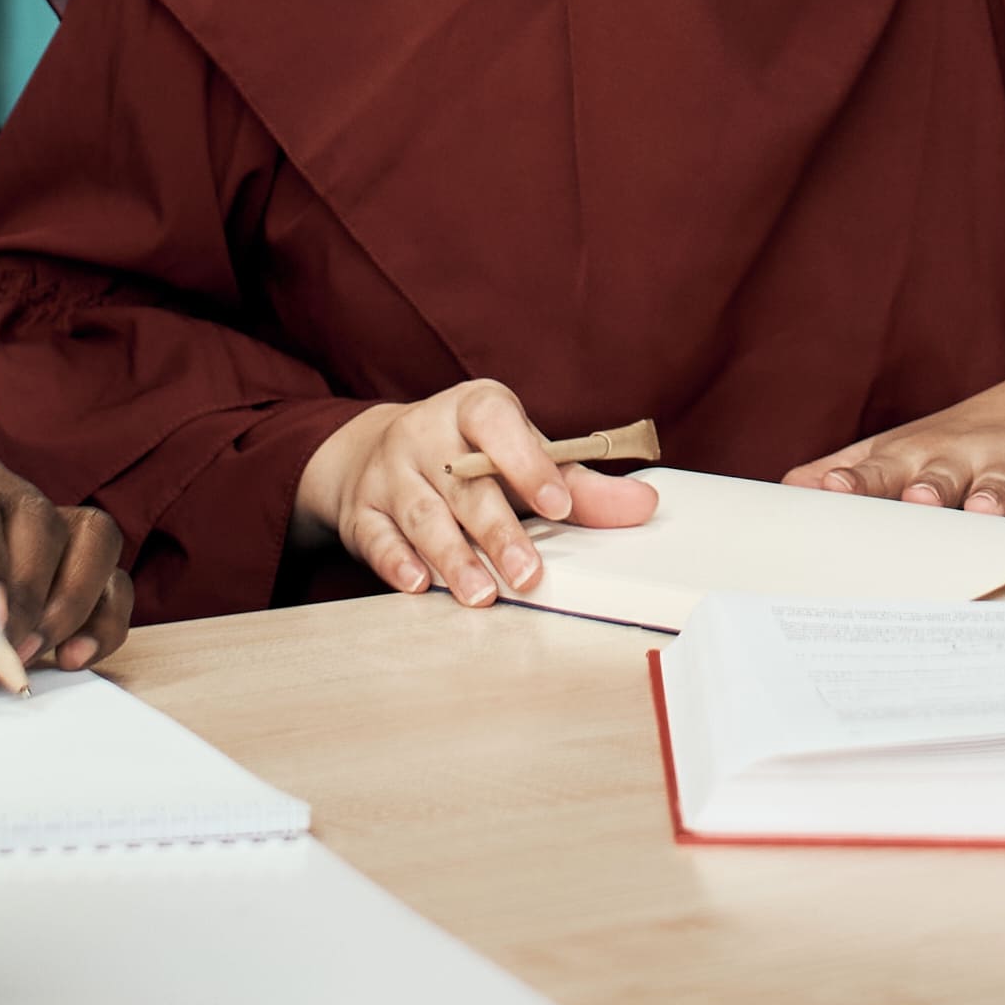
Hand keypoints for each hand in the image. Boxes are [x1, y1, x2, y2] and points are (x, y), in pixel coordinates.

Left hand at [0, 409, 134, 673]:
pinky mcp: (54, 548)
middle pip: (36, 516)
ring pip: (86, 536)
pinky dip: (101, 613)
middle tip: (0, 654)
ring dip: (67, 602)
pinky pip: (105, 569)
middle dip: (23, 592)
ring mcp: (25, 507)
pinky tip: (71, 654)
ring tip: (26, 655)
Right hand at [294, 380, 659, 608]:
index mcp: (473, 409)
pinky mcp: (361, 512)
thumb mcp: (519, 455)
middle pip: (465, 485)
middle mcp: (426, 435)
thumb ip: (578, 484)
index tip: (558, 505)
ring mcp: (389, 473)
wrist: (373, 452)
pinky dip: (397, 563)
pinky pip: (378, 538)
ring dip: (453, 558)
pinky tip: (419, 585)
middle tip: (530, 575)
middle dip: (499, 533)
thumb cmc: (468, 456)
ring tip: (482, 594)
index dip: (528, 461)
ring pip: (424, 516)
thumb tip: (644, 506)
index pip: (497, 423)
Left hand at [793, 366, 1004, 519]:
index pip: (877, 470)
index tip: (830, 491)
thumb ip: (849, 473)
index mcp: (913, 457)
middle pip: (938, 475)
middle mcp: (957, 457)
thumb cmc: (955, 444)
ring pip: (998, 483)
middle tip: (916, 500)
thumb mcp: (899, 451)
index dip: (854, 482)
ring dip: (992, 497)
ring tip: (986, 512)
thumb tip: (789, 491)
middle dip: (927, 489)